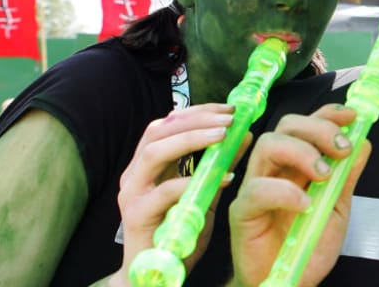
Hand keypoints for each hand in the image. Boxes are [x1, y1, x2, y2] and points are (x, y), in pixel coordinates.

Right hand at [111, 103, 248, 285]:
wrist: (156, 278)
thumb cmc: (180, 234)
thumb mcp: (206, 193)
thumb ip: (221, 165)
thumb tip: (246, 134)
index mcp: (148, 164)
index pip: (168, 124)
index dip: (198, 111)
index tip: (229, 108)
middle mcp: (135, 174)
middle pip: (159, 131)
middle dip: (196, 119)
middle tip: (229, 118)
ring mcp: (132, 195)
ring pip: (154, 153)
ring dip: (191, 139)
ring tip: (223, 136)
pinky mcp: (136, 217)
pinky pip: (163, 192)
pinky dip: (193, 181)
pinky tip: (223, 180)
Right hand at [228, 104, 370, 286]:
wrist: (292, 281)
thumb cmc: (309, 244)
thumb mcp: (337, 207)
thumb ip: (348, 175)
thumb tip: (363, 142)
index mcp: (296, 162)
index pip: (306, 123)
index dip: (327, 113)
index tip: (351, 117)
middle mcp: (274, 168)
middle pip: (287, 125)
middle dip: (318, 129)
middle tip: (342, 149)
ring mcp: (256, 186)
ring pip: (268, 146)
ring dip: (302, 152)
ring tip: (325, 175)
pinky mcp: (243, 211)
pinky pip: (257, 189)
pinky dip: (286, 191)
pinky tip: (306, 205)